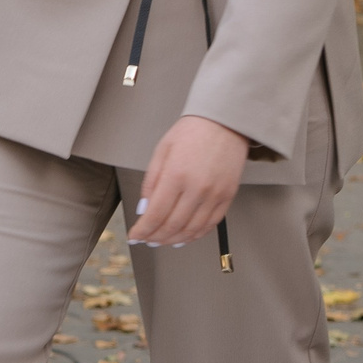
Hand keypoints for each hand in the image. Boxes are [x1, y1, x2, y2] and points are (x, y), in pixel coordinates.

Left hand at [130, 115, 249, 247]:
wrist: (224, 122)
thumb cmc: (191, 132)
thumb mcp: (162, 151)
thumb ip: (151, 182)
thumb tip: (144, 210)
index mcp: (176, 174)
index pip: (156, 214)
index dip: (142, 230)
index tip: (134, 236)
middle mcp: (197, 188)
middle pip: (173, 225)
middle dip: (156, 237)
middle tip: (147, 240)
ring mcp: (215, 194)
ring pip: (192, 230)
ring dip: (174, 239)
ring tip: (163, 241)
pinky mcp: (228, 196)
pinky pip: (211, 224)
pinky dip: (196, 235)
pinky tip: (185, 236)